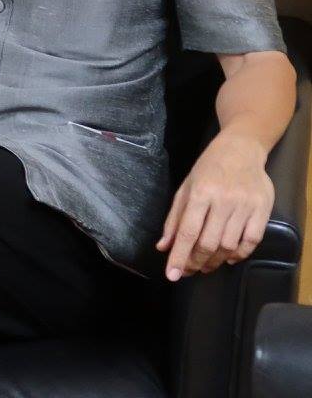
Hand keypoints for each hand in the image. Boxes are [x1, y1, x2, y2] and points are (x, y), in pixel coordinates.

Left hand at [156, 131, 272, 279]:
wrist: (240, 150)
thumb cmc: (208, 169)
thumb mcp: (185, 189)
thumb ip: (174, 219)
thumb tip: (163, 247)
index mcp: (200, 193)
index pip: (187, 232)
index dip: (179, 256)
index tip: (172, 275)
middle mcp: (223, 201)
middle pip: (208, 243)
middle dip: (196, 262)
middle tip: (188, 271)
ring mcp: (245, 205)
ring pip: (229, 245)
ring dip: (215, 261)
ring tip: (205, 265)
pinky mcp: (263, 209)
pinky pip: (252, 241)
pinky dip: (239, 254)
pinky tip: (228, 258)